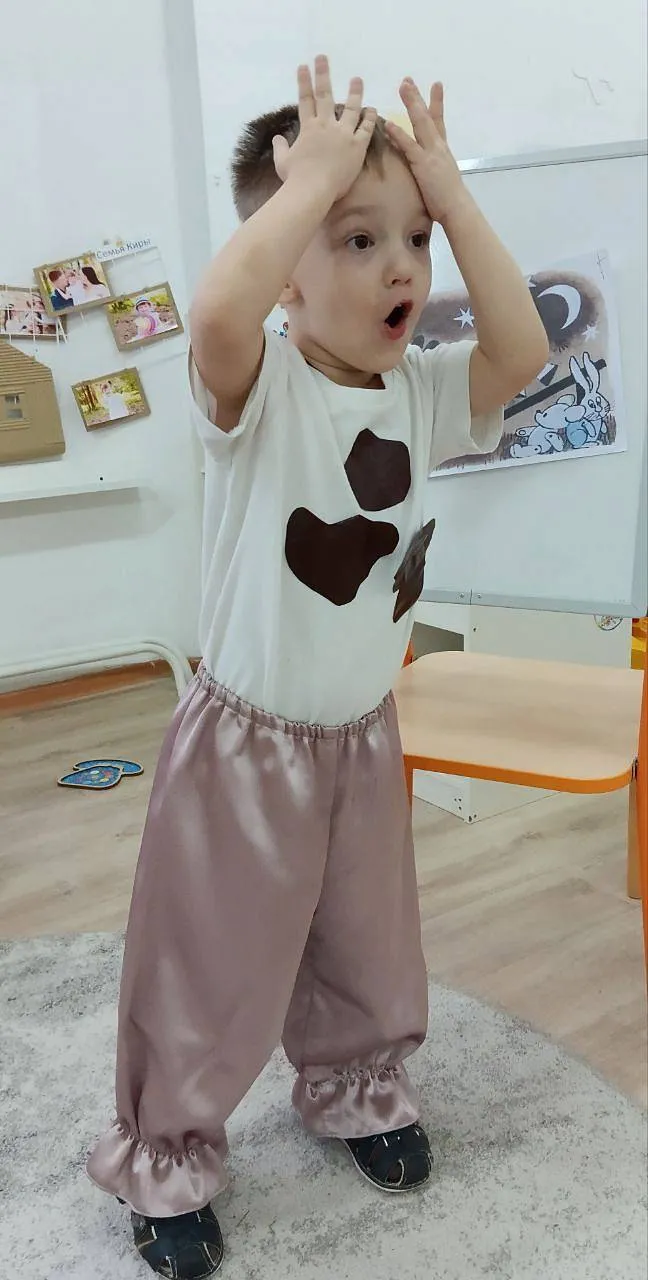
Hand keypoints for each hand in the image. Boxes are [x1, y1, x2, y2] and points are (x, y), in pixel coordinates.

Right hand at [272, 55, 376, 202]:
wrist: (312, 190)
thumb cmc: (295, 179)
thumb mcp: (282, 162)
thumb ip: (281, 148)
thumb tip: (276, 139)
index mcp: (308, 128)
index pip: (305, 100)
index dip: (304, 82)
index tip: (304, 66)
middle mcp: (326, 125)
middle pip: (325, 95)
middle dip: (323, 74)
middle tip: (323, 57)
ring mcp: (343, 134)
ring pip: (351, 108)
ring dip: (354, 92)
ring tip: (357, 79)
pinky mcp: (357, 146)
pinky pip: (365, 128)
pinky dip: (369, 117)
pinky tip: (372, 109)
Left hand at [386, 80, 464, 224]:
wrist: (457, 208)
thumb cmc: (449, 199)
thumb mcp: (442, 177)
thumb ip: (435, 167)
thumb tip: (430, 166)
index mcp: (442, 149)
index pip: (439, 121)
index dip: (436, 102)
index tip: (435, 85)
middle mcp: (438, 146)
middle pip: (427, 116)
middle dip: (418, 97)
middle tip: (408, 80)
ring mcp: (431, 153)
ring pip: (420, 123)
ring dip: (411, 104)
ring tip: (402, 87)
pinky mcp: (423, 164)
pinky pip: (409, 145)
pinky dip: (399, 134)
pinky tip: (389, 124)